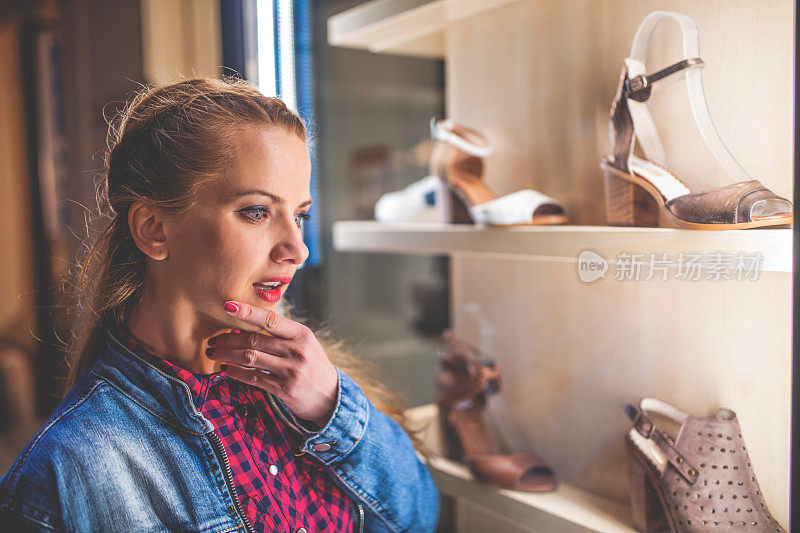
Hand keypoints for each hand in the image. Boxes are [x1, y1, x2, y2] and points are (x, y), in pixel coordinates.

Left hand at [206, 301, 338, 426]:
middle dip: (229, 339)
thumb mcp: (304, 344)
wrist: (331, 396)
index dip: (247, 312)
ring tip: (214, 354)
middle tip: (214, 340)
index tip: (228, 306)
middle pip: (254, 340)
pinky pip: (253, 378)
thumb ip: (281, 334)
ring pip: (250, 358)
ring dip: (227, 355)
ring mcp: (291, 371)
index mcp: (301, 334)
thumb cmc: (312, 365)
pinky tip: (226, 370)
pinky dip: (236, 373)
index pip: (270, 319)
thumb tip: (247, 322)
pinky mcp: (284, 389)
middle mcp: (297, 351)